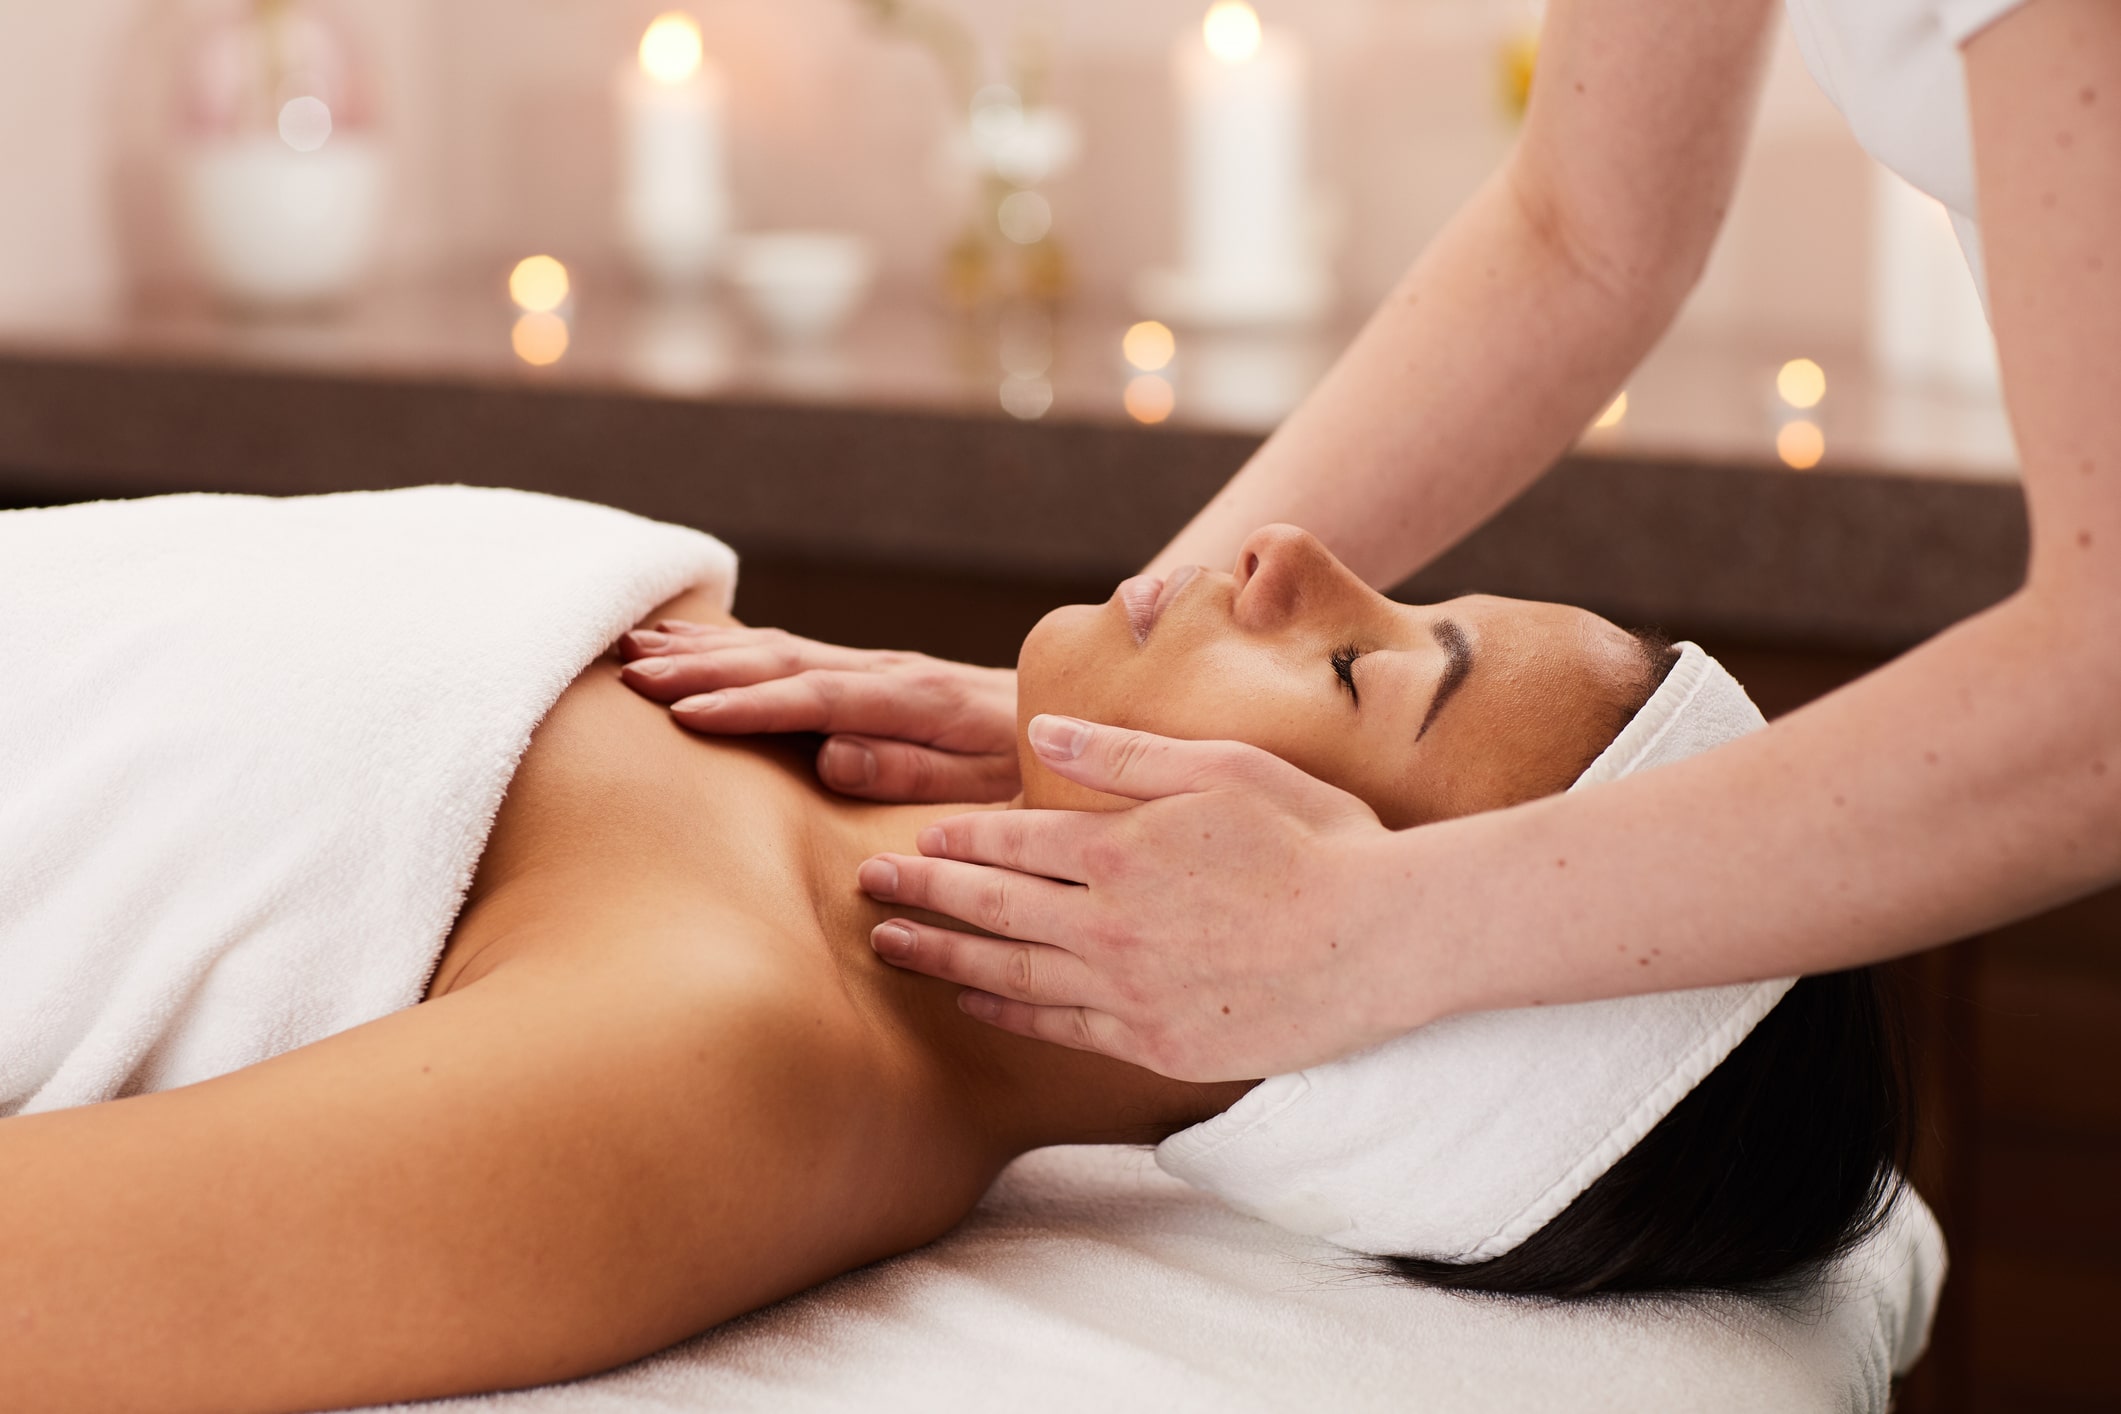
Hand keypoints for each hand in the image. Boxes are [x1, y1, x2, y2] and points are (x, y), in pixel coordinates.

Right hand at [617, 624, 1020, 802]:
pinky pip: (794, 653)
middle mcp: (896, 672)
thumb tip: (832, 756)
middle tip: (630, 674)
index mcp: (924, 701)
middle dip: (705, 669)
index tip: (685, 711)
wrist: (1088, 717)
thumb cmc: (1043, 770)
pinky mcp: (877, 673)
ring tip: (633, 648)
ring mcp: (884, 666)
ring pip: (780, 649)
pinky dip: (735, 647)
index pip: (819, 699)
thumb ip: (918, 772)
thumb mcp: (997, 787)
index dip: (750, 705)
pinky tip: (689, 643)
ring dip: (706, 650)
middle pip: (785, 662)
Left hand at [855, 715, 1405, 1081]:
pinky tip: (975, 1001)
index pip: (1011, 845)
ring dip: (944, 959)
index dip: (958, 843)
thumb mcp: (1224, 767)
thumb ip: (1122, 756)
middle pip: (992, 911)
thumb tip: (1040, 734)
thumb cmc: (1318, 839)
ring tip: (892, 949)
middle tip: (868, 890)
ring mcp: (1132, 992)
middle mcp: (1111, 927)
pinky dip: (1009, 1013)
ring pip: (1012, 975)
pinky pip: (1063, 1029)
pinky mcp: (1159, 1044)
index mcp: (1121, 851)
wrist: (1389, 939)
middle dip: (922, 898)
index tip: (917, 841)